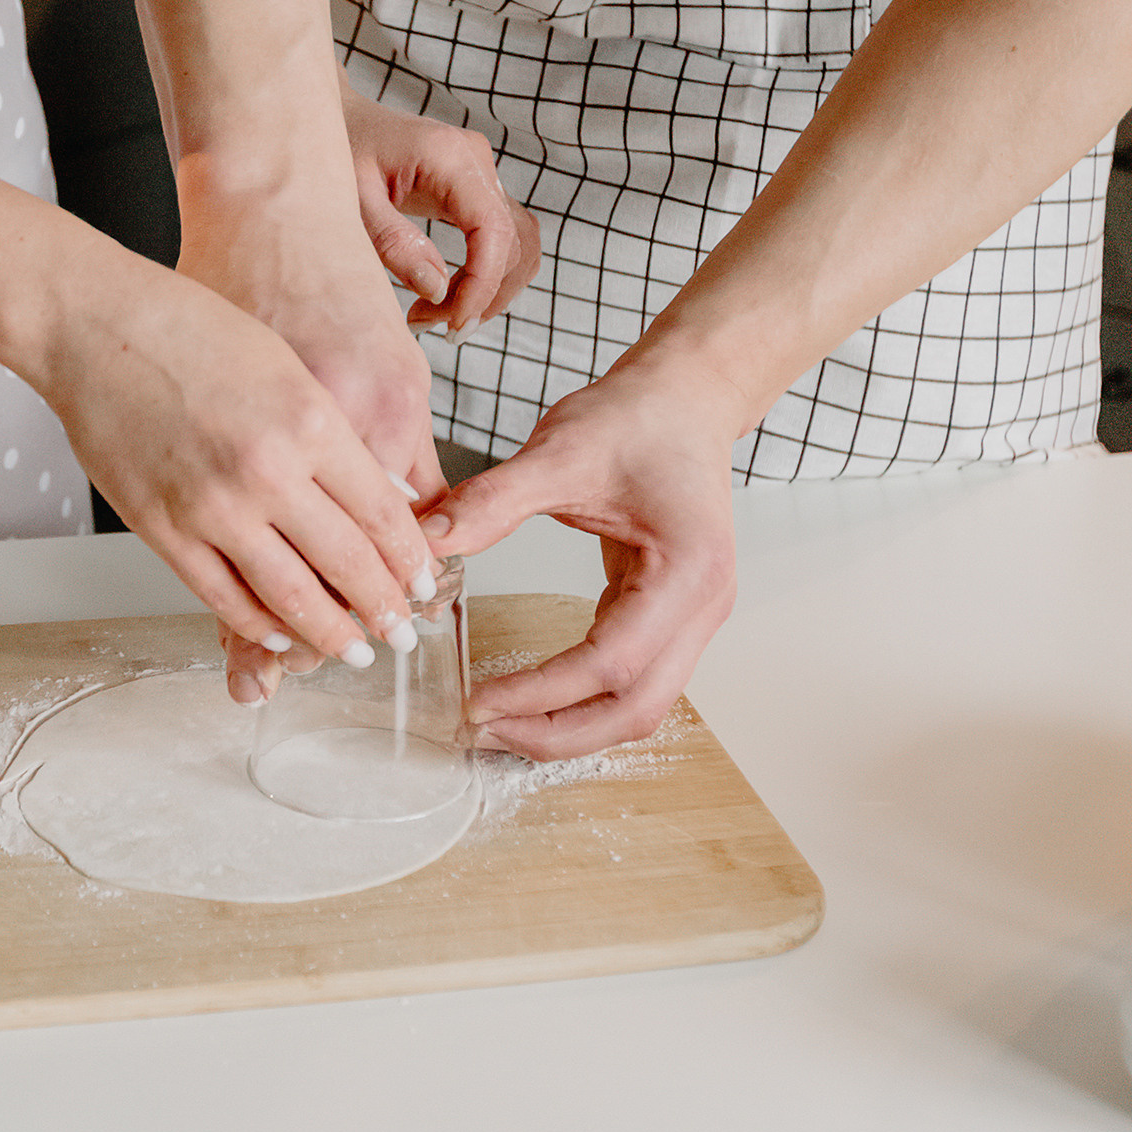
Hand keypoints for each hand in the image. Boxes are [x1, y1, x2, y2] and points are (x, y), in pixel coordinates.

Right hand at [175, 167, 451, 706]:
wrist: (94, 324)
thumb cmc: (191, 326)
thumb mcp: (288, 365)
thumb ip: (331, 435)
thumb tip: (377, 498)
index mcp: (311, 420)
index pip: (382, 514)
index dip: (408, 561)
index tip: (422, 584)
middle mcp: (267, 470)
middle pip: (347, 564)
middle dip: (382, 609)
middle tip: (400, 633)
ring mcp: (211, 505)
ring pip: (288, 597)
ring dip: (328, 634)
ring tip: (352, 652)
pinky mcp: (162, 529)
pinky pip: (222, 597)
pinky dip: (259, 625)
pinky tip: (281, 632)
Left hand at [340, 76, 540, 333]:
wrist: (337, 117)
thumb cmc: (339, 151)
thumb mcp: (352, 200)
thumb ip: (393, 242)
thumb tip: (437, 290)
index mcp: (450, 157)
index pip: (492, 229)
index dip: (482, 285)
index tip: (453, 325)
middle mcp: (477, 161)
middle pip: (512, 243)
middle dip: (479, 296)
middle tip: (428, 325)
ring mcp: (482, 174)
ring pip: (518, 245)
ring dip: (491, 290)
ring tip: (440, 318)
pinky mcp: (477, 190)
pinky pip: (504, 239)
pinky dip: (488, 274)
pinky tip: (449, 295)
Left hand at [419, 357, 743, 758]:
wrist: (684, 398)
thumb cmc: (637, 418)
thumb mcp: (560, 451)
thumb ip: (494, 500)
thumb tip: (427, 540)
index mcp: (686, 570)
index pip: (612, 661)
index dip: (542, 692)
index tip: (478, 701)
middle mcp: (703, 605)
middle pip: (637, 708)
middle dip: (557, 732)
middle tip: (483, 732)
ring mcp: (695, 617)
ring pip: (641, 707)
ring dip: (573, 727)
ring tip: (501, 726)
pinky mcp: (673, 616)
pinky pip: (634, 680)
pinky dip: (585, 700)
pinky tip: (533, 696)